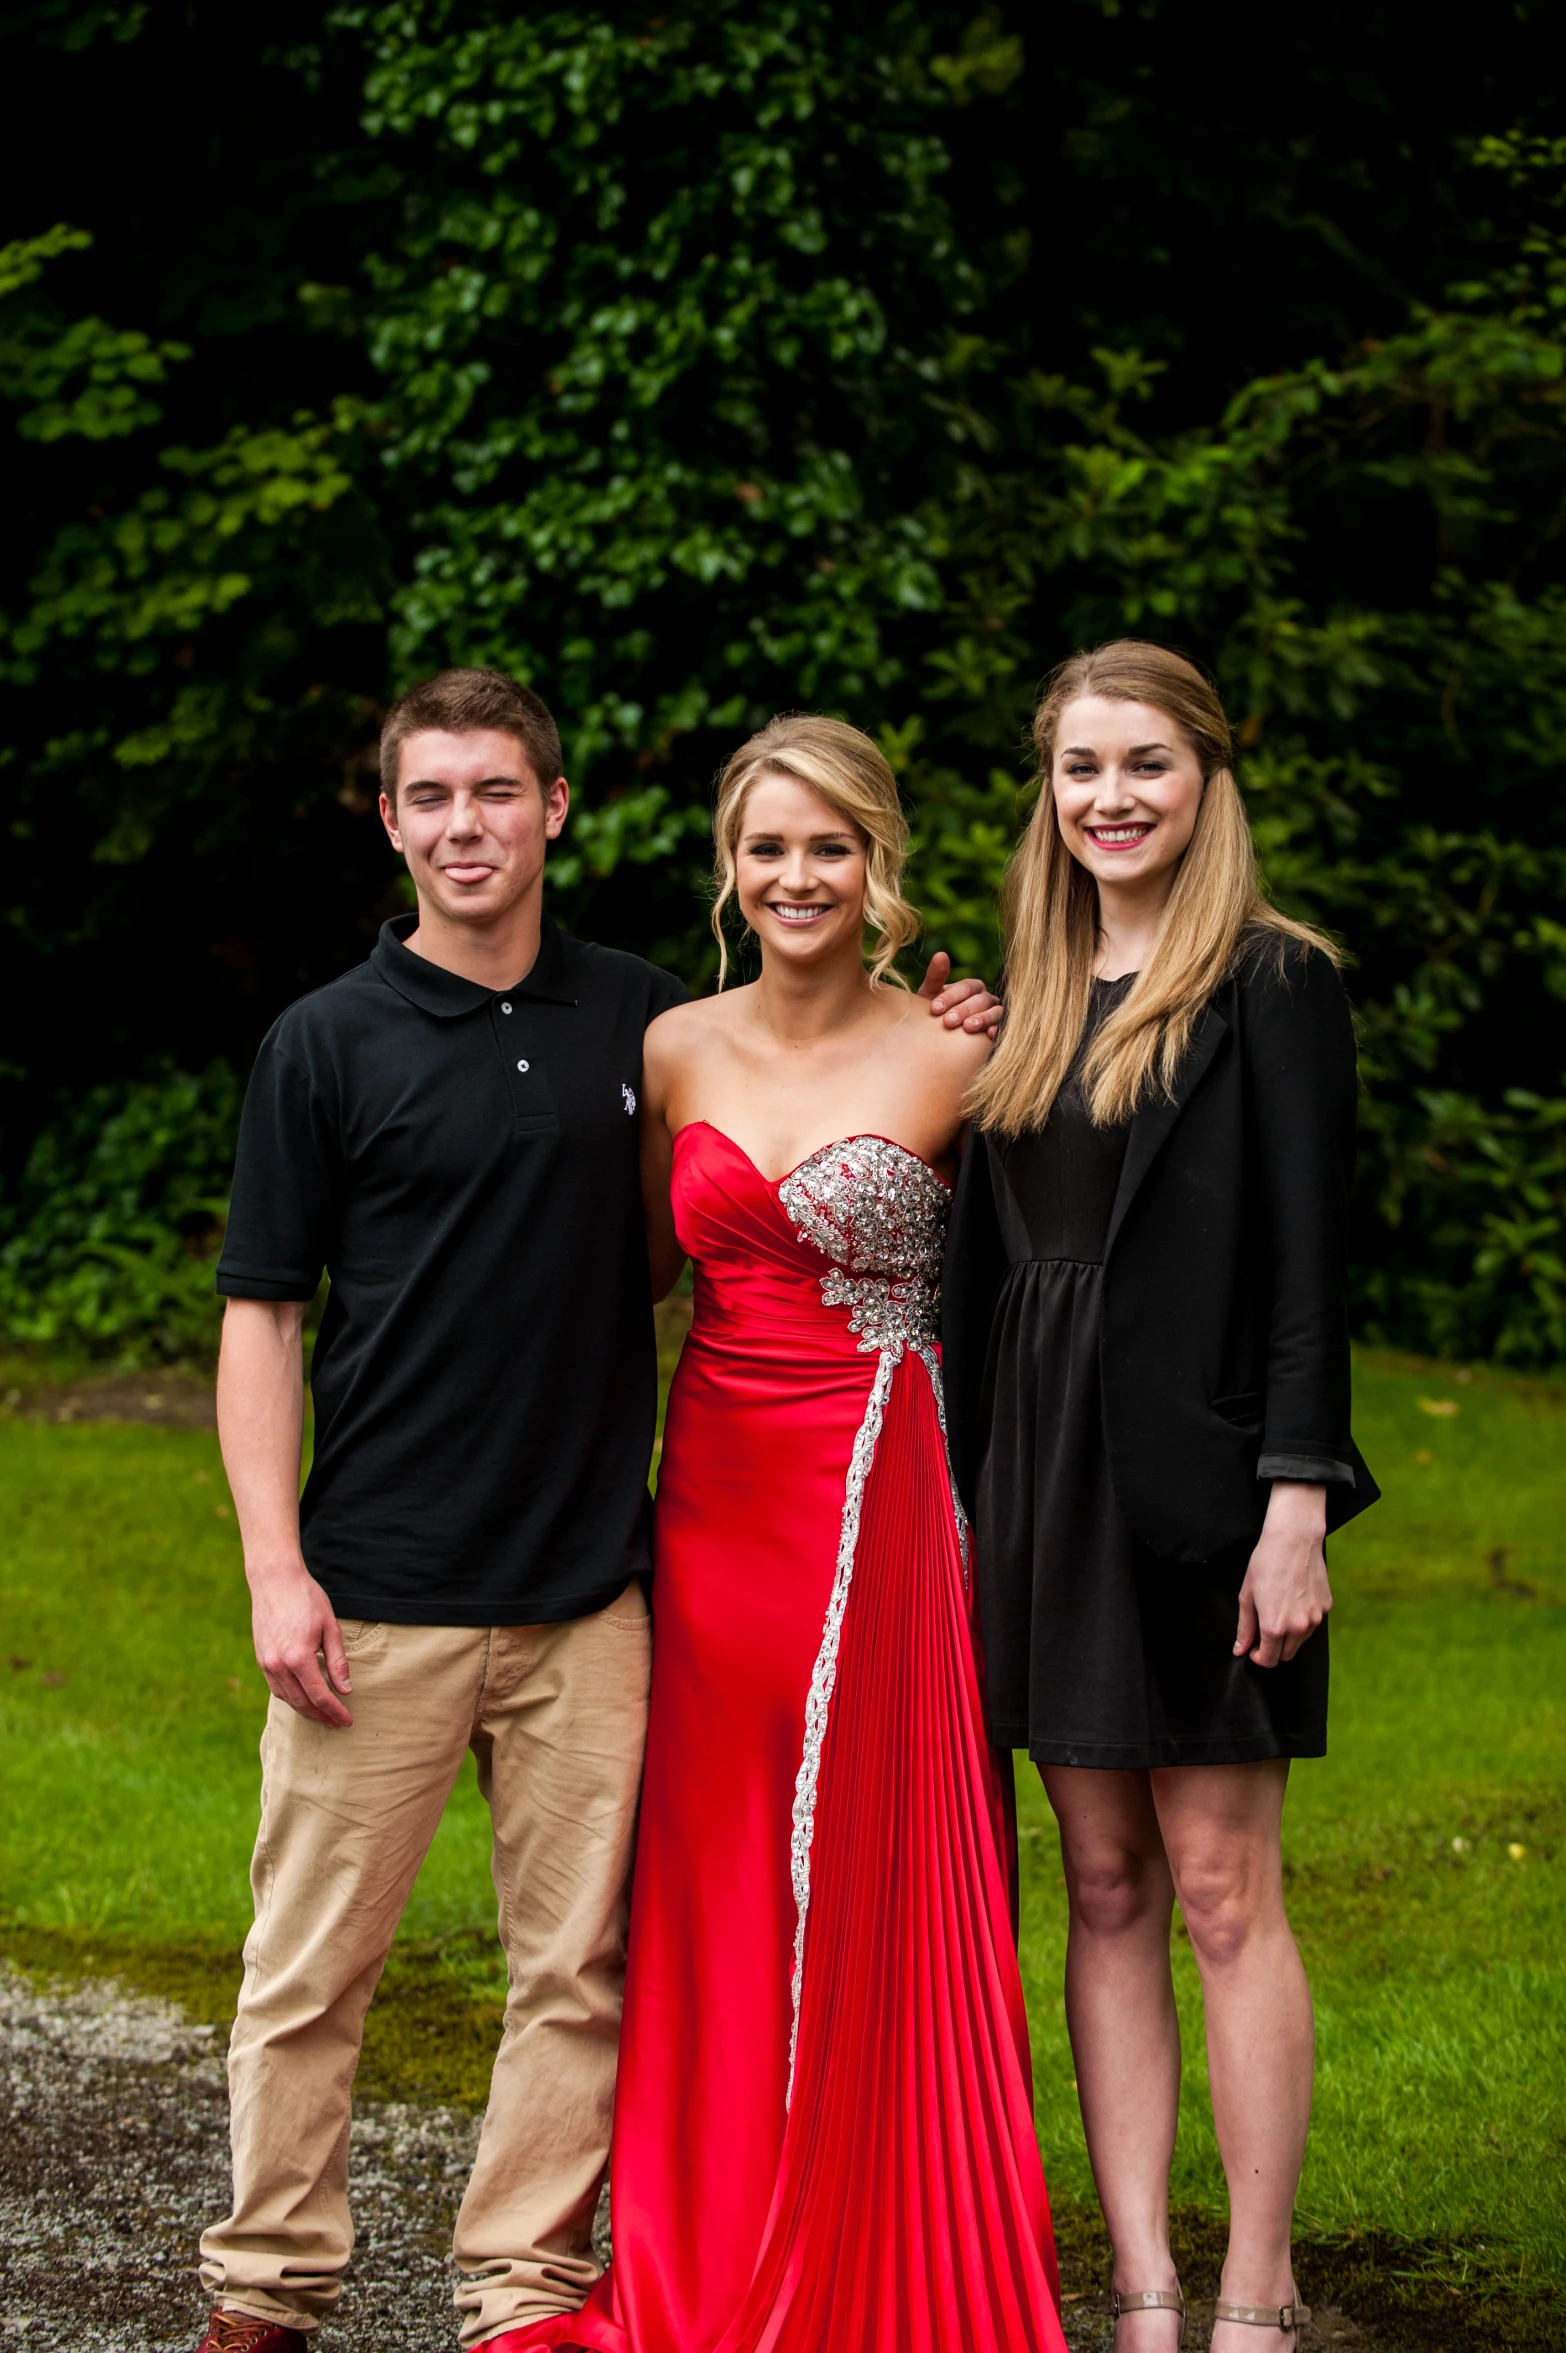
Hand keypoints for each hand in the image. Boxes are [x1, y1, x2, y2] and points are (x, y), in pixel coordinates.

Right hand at [250, 1559, 353, 1726]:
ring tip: (323, 1715)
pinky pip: (276, 1687)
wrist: (275, 1580)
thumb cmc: (307, 1599)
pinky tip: (304, 1698)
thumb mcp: (330, 1627)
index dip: (335, 1711)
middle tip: (337, 1723)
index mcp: (298, 1658)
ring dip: (306, 1710)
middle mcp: (278, 1665)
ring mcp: (267, 1663)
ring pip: (287, 1698)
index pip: (319, 1696)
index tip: (347, 1721)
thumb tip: (345, 1690)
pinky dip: (291, 1697)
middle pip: (302, 1703)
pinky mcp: (261, 1659)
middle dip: (321, 1716)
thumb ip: (337, 1661)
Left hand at [918, 951, 1001, 1034]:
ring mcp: (995, 1014)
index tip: (934, 1009)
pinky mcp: (999, 1030)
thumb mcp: (931, 994)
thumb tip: (941, 954)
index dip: (950, 997)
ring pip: (994, 1012)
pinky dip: (998, 1030)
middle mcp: (986, 998)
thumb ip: (936, 976)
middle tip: (948, 1022)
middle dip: (964, 1010)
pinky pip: (1003, 1027)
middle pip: (980, 1000)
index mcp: (971, 987)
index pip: (965, 988)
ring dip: (983, 1019)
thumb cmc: (936, 1013)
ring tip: (968, 1028)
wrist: (938, 1037)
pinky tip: (990, 1035)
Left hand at [1234, 1482, 1330, 1667]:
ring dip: (1290, 1635)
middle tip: (1265, 1630)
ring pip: (1301, 1641)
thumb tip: (1240, 1649)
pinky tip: (1295, 1599)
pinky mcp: (1326, 1607)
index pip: (1269, 1660)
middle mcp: (1298, 1628)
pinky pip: (1313, 1623)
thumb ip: (1245, 1627)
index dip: (1258, 1657)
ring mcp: (1315, 1618)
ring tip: (1280, 1608)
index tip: (1254, 1648)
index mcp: (1275, 1627)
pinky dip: (1304, 1619)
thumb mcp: (1247, 1596)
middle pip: (1286, 1655)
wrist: (1294, 1539)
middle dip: (1274, 1648)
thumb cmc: (1266, 1563)